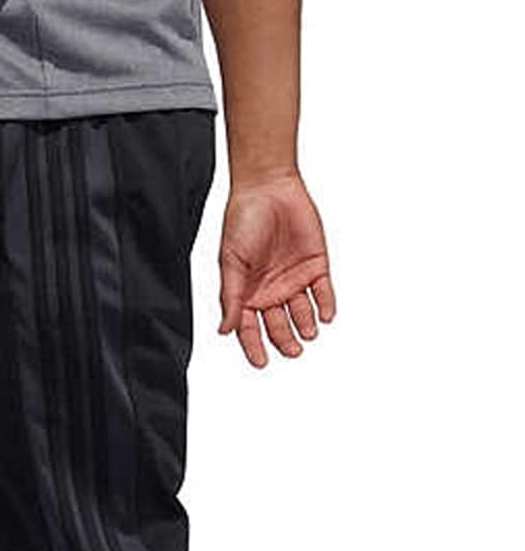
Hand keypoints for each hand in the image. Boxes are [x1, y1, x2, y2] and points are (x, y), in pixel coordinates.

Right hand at [219, 172, 336, 367]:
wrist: (269, 189)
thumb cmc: (243, 221)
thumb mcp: (231, 263)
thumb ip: (231, 298)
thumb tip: (224, 330)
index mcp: (247, 294)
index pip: (250, 329)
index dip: (254, 347)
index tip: (262, 362)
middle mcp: (270, 292)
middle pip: (279, 327)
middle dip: (286, 341)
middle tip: (293, 350)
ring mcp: (294, 281)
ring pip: (302, 314)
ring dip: (305, 326)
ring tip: (308, 334)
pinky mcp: (316, 267)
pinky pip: (323, 294)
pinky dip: (326, 306)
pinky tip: (325, 316)